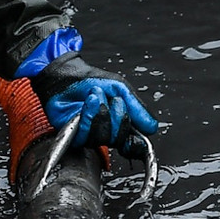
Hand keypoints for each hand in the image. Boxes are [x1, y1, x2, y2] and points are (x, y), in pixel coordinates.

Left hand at [33, 61, 157, 156]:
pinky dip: (89, 116)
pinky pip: (86, 135)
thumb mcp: (121, 89)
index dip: (136, 143)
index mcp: (120, 124)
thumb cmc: (91, 80)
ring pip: (103, 138)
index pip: (133, 144)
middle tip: (114, 99)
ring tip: (96, 95)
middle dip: (119, 117)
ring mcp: (90, 136)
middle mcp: (106, 133)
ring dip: (102, 113)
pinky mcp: (74, 135)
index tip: (137, 134)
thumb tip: (152, 127)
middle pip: (120, 140)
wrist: (67, 74)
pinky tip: (88, 103)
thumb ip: (137, 108)